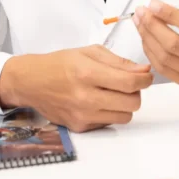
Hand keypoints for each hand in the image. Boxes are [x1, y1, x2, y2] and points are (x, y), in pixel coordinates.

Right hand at [0, 45, 152, 132]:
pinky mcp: (79, 127)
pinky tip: (101, 101)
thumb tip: (143, 71)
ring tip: (115, 93)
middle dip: (137, 92)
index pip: (130, 83)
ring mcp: (82, 115)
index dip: (145, 79)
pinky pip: (109, 123)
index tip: (147, 76)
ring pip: (125, 117)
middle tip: (130, 84)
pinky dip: (111, 113)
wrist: (31, 82)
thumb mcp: (91, 52)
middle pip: (132, 103)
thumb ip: (120, 62)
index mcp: (88, 73)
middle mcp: (85, 97)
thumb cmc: (61, 63)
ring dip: (126, 105)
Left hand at [133, 0, 178, 91]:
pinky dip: (150, 53)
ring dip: (147, 38)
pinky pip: (163, 69)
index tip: (153, 4)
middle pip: (174, 44)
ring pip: (165, 58)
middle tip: (141, 12)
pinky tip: (146, 39)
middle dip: (152, 26)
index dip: (170, 15)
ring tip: (139, 23)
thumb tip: (158, 10)